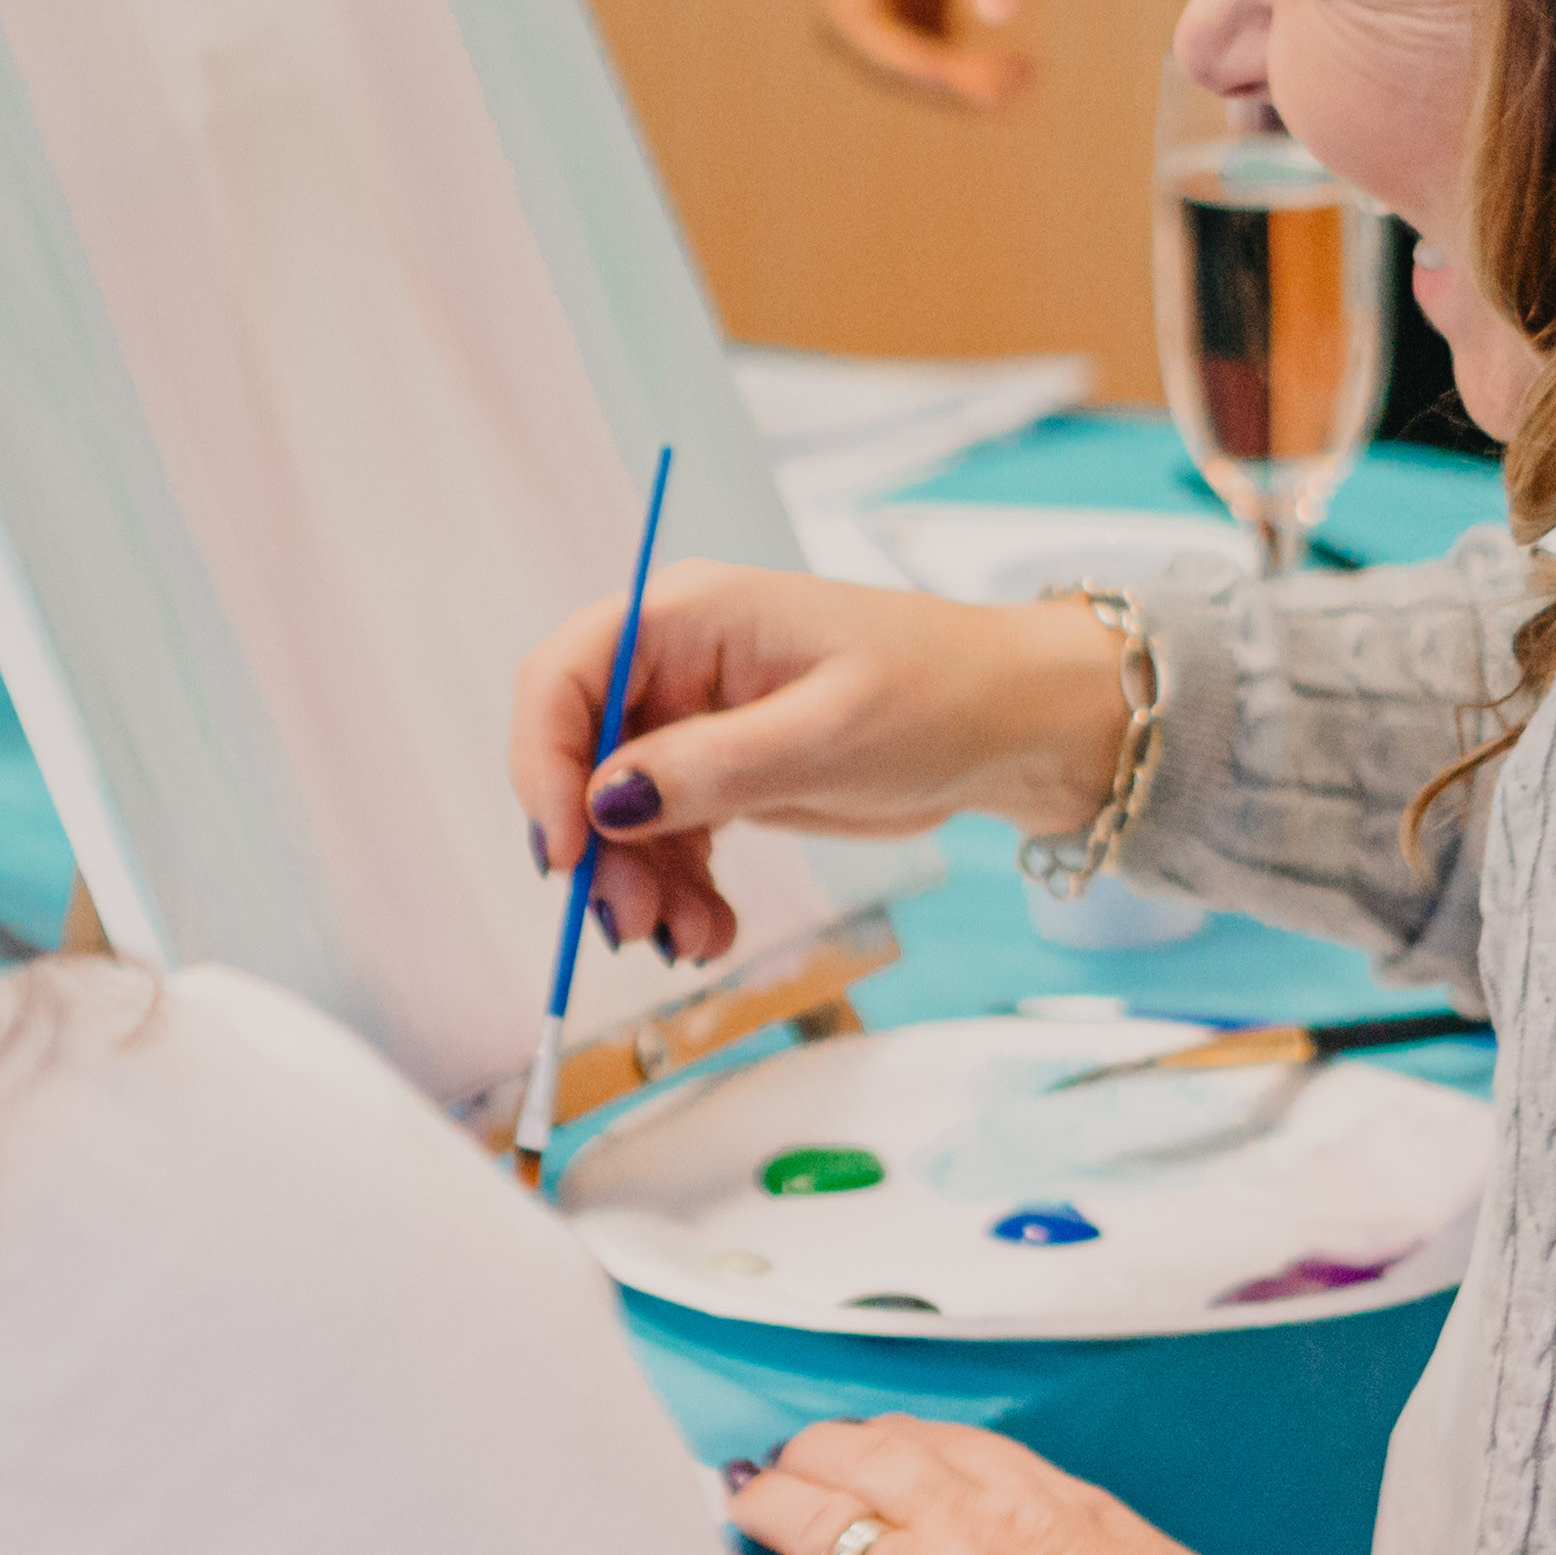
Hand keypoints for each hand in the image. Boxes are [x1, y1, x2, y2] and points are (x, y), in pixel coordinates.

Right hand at [507, 567, 1131, 963]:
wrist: (1013, 727)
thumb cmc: (938, 695)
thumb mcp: (826, 735)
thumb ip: (711, 767)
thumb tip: (604, 799)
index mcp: (691, 615)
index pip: (565, 674)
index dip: (542, 760)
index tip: (565, 849)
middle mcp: (679, 662)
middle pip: (580, 754)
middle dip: (597, 847)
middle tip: (633, 924)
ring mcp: (697, 721)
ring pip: (619, 813)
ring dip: (640, 885)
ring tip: (693, 940)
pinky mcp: (723, 774)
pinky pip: (668, 840)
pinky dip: (679, 890)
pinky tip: (710, 932)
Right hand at [820, 0, 1093, 109]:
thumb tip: (997, 17)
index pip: (848, 14)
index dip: (894, 59)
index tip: (957, 81)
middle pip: (871, 40)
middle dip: (930, 76)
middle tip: (1006, 92)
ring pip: (902, 43)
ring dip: (952, 75)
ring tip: (1022, 84)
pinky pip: (932, 29)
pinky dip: (968, 54)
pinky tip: (1019, 67)